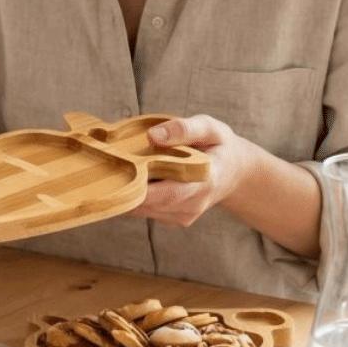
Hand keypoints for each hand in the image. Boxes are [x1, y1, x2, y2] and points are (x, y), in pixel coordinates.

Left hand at [127, 115, 253, 226]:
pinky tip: (138, 177)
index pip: (167, 193)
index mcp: (205, 181)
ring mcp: (184, 215)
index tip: (118, 172)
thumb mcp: (208, 127)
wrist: (234, 171)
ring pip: (143, 209)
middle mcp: (194, 204)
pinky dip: (136, 196)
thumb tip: (152, 136)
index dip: (139, 187)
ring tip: (126, 167)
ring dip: (129, 191)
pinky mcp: (174, 219)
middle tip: (114, 164)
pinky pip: (145, 211)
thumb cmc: (218, 145)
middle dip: (127, 185)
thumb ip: (183, 129)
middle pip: (148, 203)